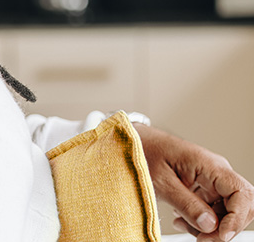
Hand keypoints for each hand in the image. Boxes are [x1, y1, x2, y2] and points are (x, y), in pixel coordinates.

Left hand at [134, 125, 253, 241]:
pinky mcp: (202, 190)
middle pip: (240, 206)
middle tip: (202, 239)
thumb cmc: (144, 153)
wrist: (133, 143)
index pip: (242, 192)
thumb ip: (186, 203)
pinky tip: (180, 221)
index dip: (237, 217)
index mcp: (210, 166)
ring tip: (182, 225)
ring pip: (226, 212)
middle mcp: (216, 174)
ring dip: (210, 227)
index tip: (221, 235)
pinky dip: (200, 222)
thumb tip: (210, 225)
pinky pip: (211, 211)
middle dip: (225, 227)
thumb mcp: (160, 182)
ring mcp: (211, 182)